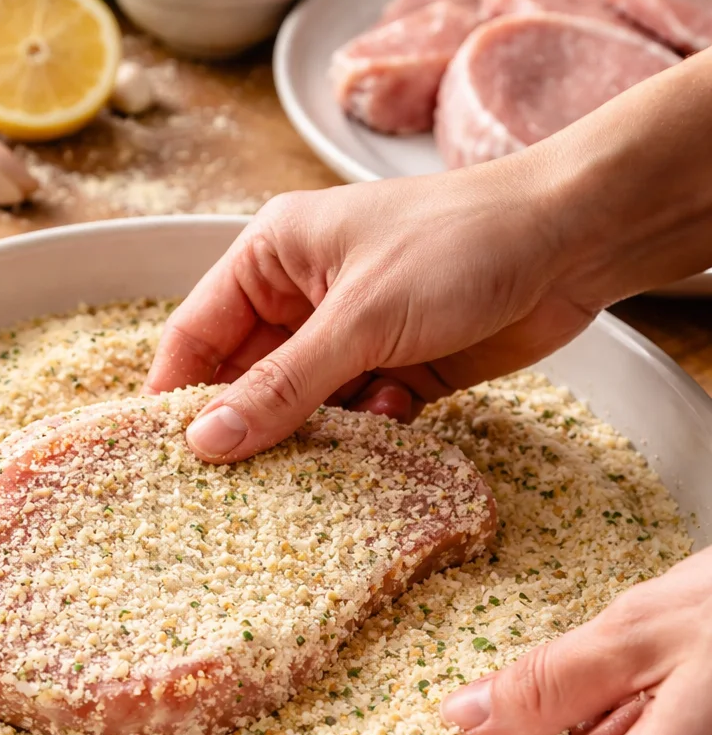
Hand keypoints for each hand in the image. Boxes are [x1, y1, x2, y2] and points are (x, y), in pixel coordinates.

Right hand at [146, 165, 594, 459]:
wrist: (576, 240)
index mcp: (274, 256)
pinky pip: (359, 419)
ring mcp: (355, 334)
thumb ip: (283, 385)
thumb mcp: (360, 317)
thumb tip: (206, 442)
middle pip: (248, 376)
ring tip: (292, 487)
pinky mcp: (402, 369)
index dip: (177, 394)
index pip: (198, 331)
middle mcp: (305, 295)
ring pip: (304, 405)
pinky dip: (363, 438)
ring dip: (306, 441)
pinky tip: (376, 446)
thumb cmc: (458, 246)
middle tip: (223, 494)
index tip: (158, 459)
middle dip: (244, 428)